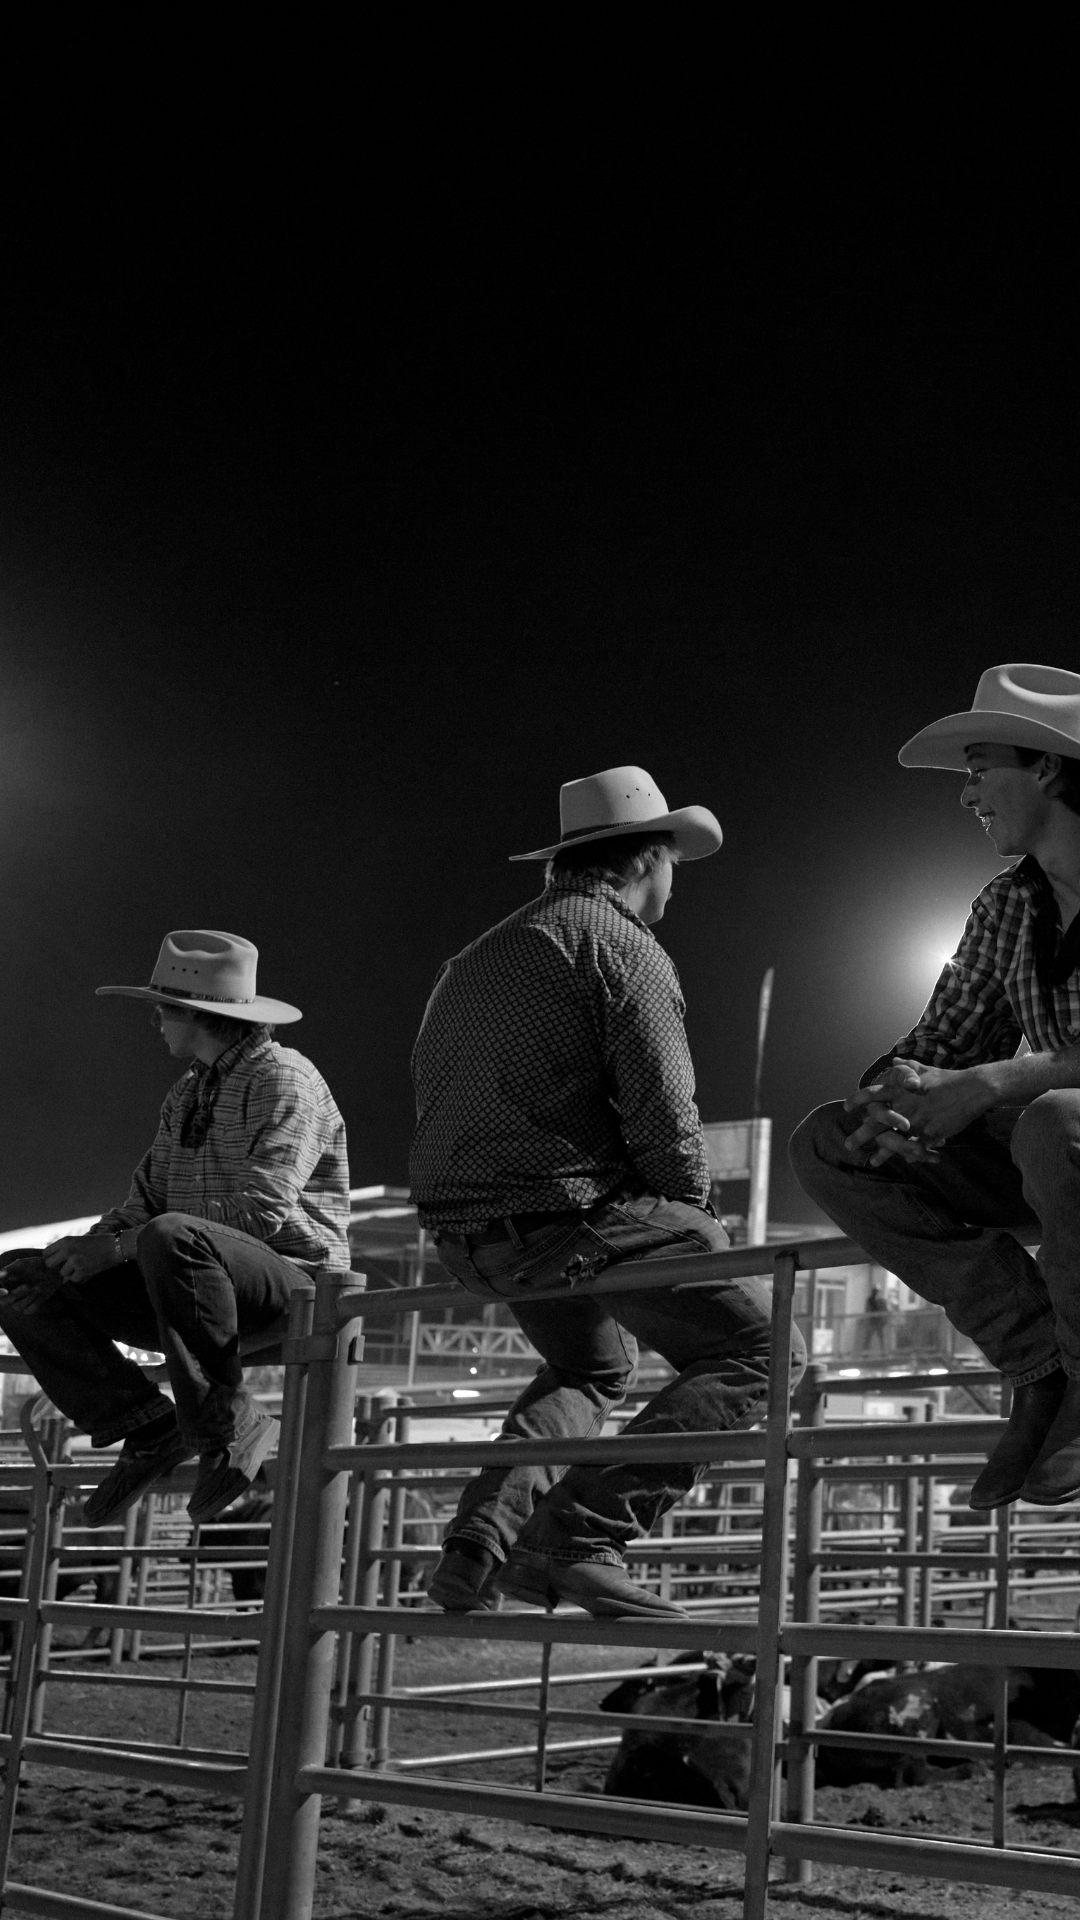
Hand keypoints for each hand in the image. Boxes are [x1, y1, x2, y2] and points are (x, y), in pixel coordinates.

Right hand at [0, 1254, 69, 1314]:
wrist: (54, 1270)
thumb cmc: (36, 1265)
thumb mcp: (22, 1265)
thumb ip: (10, 1269)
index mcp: (4, 1284)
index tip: (5, 1291)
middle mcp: (9, 1295)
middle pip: (4, 1302)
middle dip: (16, 1294)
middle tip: (27, 1285)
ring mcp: (20, 1302)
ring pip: (17, 1306)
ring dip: (28, 1297)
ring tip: (38, 1286)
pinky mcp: (31, 1307)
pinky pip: (29, 1310)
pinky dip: (35, 1302)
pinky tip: (42, 1292)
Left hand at [41, 1234, 119, 1283]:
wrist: (116, 1246)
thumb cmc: (98, 1242)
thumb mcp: (79, 1240)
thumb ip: (65, 1249)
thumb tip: (52, 1261)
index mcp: (65, 1241)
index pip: (46, 1253)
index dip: (50, 1258)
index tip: (56, 1260)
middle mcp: (67, 1251)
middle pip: (49, 1264)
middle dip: (56, 1267)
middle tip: (65, 1266)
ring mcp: (74, 1262)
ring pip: (62, 1273)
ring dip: (70, 1272)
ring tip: (81, 1266)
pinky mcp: (82, 1271)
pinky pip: (73, 1279)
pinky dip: (79, 1277)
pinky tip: (87, 1270)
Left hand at [845, 1060, 989, 1166]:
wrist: (971, 1089)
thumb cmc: (947, 1079)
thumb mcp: (924, 1070)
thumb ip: (907, 1067)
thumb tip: (895, 1060)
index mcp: (899, 1090)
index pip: (871, 1095)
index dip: (857, 1101)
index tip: (845, 1108)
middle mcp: (903, 1107)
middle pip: (874, 1124)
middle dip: (860, 1136)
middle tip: (849, 1145)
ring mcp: (915, 1122)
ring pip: (892, 1141)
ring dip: (882, 1153)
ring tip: (874, 1161)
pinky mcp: (929, 1134)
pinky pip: (915, 1149)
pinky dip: (910, 1155)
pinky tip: (907, 1162)